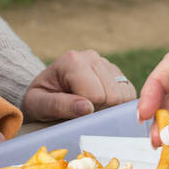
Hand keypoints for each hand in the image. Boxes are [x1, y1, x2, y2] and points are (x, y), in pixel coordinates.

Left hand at [21, 50, 135, 122]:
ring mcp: (106, 64)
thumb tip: (86, 108)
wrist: (45, 94)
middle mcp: (92, 57)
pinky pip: (130, 96)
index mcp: (72, 60)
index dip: (85, 111)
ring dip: (108, 109)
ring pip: (124, 97)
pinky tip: (100, 105)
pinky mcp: (117, 74)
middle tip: (79, 111)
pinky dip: (117, 106)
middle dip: (98, 110)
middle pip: (112, 96)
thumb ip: (58, 105)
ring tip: (88, 107)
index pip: (95, 95)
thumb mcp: (38, 105)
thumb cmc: (39, 101)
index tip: (70, 111)